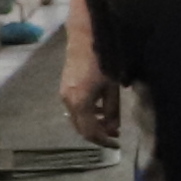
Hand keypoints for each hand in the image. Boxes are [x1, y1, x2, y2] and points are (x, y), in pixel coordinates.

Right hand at [57, 0, 121, 148]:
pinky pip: (74, 109)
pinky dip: (87, 114)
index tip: (116, 143)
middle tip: (114, 135)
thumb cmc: (103, 59)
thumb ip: (112, 110)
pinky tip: (100, 109)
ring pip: (77, 119)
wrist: (85, 37)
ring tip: (110, 123)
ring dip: (92, 124)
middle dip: (97, 134)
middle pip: (80, 128)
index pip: (90, 132)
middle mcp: (67, 101)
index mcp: (80, 102)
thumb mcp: (112, 87)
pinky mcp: (64, 87)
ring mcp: (64, 94)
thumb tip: (113, 129)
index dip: (103, 141)